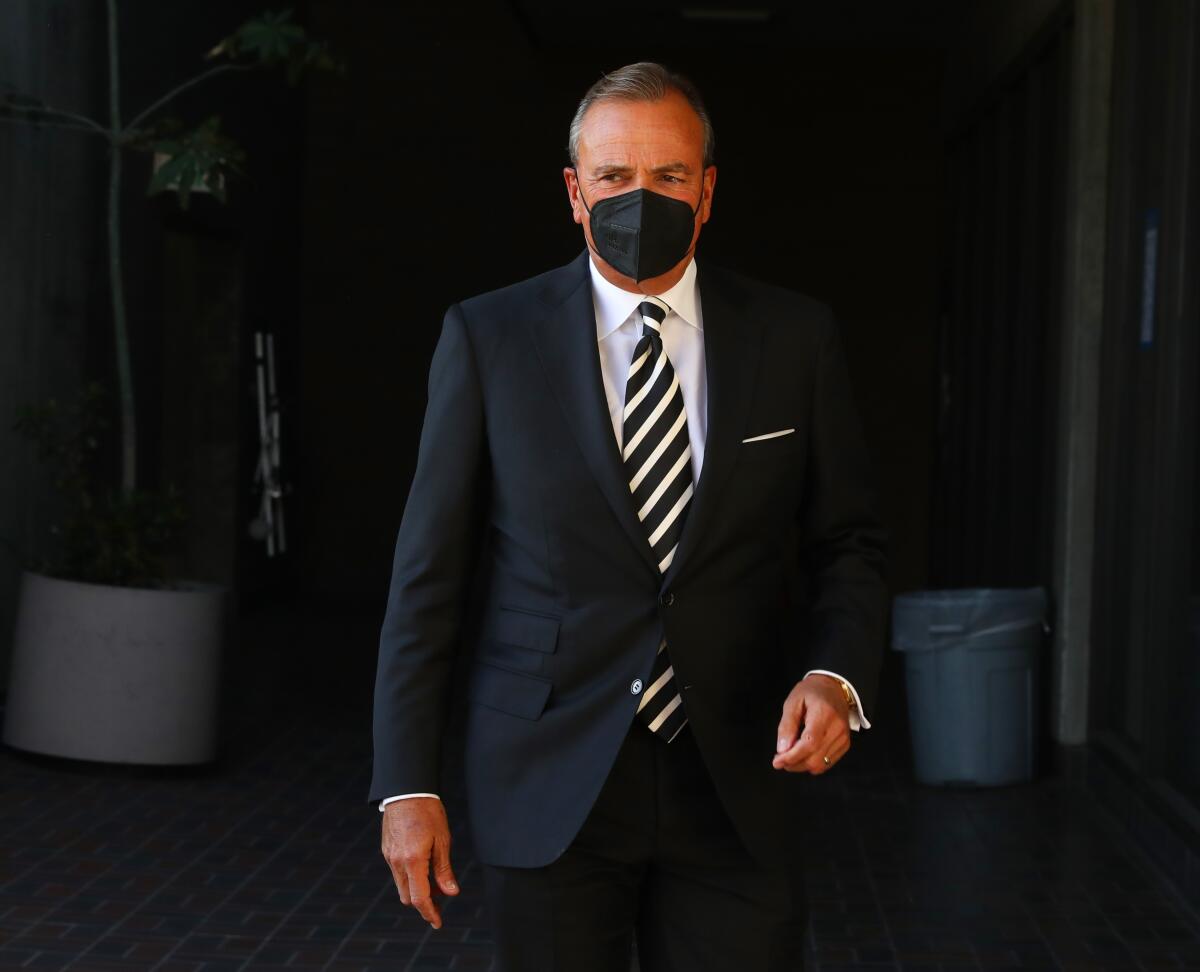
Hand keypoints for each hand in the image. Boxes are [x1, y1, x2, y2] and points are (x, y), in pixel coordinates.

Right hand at [381, 797, 458, 927]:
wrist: (406, 791)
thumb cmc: (428, 813)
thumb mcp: (442, 840)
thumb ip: (444, 869)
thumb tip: (451, 893)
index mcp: (413, 860)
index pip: (419, 898)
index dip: (429, 912)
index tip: (438, 922)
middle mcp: (397, 862)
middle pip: (408, 897)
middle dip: (424, 903)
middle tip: (441, 901)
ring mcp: (389, 856)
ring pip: (401, 885)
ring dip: (416, 890)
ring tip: (434, 884)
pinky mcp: (387, 850)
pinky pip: (397, 872)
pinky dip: (409, 877)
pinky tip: (422, 868)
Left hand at [772, 674, 850, 773]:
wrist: (834, 688)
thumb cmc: (811, 692)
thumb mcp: (793, 702)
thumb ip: (787, 725)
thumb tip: (782, 749)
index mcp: (824, 714)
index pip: (810, 743)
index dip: (792, 756)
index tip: (777, 762)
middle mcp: (837, 728)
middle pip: (815, 759)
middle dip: (794, 764)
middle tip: (779, 759)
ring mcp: (843, 738)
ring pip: (821, 765)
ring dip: (801, 766)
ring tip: (790, 756)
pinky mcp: (845, 744)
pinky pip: (827, 763)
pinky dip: (812, 763)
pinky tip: (803, 755)